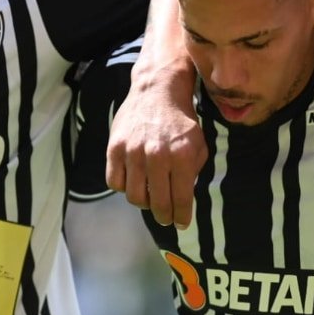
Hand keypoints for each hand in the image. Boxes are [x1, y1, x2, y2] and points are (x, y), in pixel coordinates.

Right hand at [105, 70, 206, 227]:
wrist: (157, 91)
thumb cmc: (181, 120)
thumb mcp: (198, 143)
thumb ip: (193, 171)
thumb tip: (184, 199)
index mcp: (183, 155)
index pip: (182, 198)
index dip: (182, 216)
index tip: (181, 223)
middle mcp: (157, 155)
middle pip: (158, 203)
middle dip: (164, 216)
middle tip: (166, 218)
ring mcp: (133, 152)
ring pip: (135, 197)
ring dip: (144, 202)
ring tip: (150, 197)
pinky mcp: (115, 148)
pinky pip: (116, 182)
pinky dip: (125, 187)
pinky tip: (134, 181)